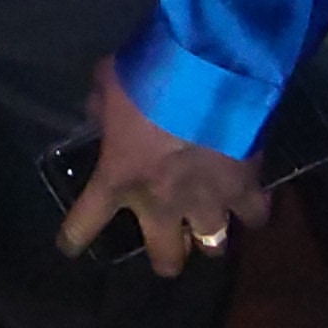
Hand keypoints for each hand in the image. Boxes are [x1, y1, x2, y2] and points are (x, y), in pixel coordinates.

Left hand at [55, 55, 268, 279]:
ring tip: (214, 226)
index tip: (71, 245)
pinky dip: (254, 210)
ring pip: (213, 246)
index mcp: (118, 178)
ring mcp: (207, 202)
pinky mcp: (245, 189)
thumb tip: (99, 111)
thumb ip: (101, 106)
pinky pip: (255, 216)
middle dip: (167, 256)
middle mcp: (161, 203)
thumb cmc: (148, 75)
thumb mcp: (109, 83)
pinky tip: (253, 203)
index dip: (75, 237)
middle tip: (171, 243)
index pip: (84, 224)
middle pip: (165, 258)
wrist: (209, 70)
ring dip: (212, 236)